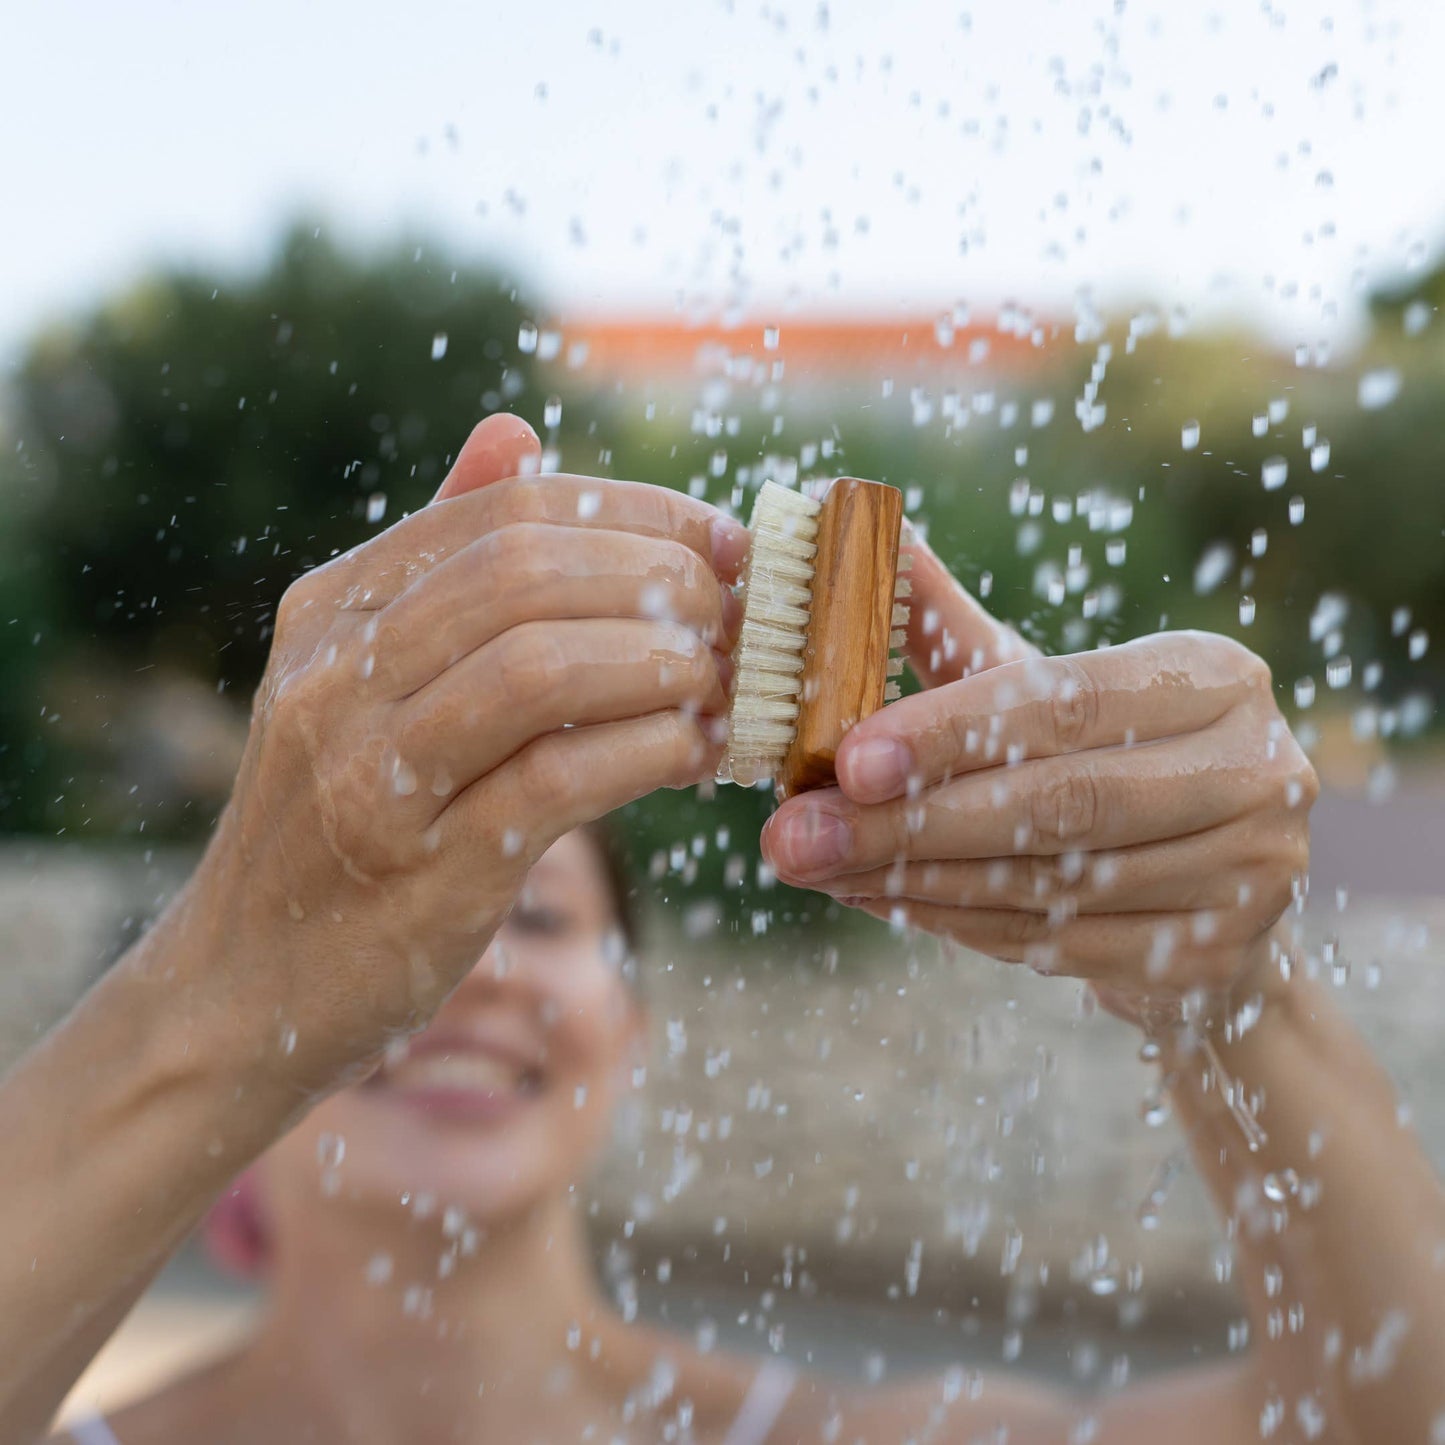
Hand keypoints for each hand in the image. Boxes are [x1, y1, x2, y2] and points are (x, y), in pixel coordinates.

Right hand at [177, 415, 749, 1091]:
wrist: (243, 984)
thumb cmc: (335, 822)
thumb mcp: (361, 675)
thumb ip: (442, 559)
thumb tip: (518, 434)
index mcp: (332, 609)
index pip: (507, 513)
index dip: (637, 513)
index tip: (723, 541)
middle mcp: (336, 675)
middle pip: (527, 575)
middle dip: (659, 581)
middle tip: (736, 612)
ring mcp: (369, 772)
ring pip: (542, 667)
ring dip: (660, 663)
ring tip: (721, 680)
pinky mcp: (423, 867)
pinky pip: (559, 780)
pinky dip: (646, 753)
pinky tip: (693, 751)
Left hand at [760, 537, 1317, 1024]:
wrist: (1208, 882)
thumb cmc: (1102, 756)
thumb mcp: (1041, 689)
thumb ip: (951, 625)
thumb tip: (849, 531)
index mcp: (1212, 676)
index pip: (1063, 701)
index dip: (948, 733)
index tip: (847, 761)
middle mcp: (1252, 771)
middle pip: (1058, 805)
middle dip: (907, 826)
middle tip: (793, 838)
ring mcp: (1248, 874)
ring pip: (1049, 886)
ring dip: (914, 881)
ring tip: (818, 867)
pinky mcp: (1217, 958)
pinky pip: (1058, 945)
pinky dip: (957, 926)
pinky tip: (880, 900)